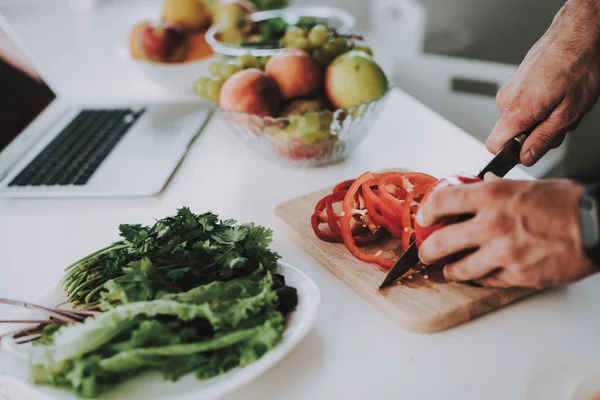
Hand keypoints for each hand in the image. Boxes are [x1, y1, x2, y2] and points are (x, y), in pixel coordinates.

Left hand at [416, 173, 596, 288]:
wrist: (598, 226)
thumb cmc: (567, 203)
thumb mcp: (527, 185)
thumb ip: (498, 188)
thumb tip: (481, 183)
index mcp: (491, 196)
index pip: (440, 202)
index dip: (425, 213)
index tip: (423, 219)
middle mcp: (491, 225)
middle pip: (439, 243)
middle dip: (426, 251)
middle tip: (425, 253)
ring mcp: (502, 254)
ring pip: (458, 270)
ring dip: (450, 271)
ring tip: (448, 269)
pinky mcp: (517, 276)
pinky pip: (486, 282)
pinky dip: (479, 279)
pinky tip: (478, 275)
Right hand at [486, 0, 599, 166]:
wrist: (578, 33)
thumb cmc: (578, 65)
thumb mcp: (569, 113)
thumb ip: (544, 139)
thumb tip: (526, 157)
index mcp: (516, 111)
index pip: (494, 146)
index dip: (511, 154)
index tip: (529, 150)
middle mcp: (506, 100)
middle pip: (512, 134)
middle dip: (537, 133)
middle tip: (562, 118)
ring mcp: (510, 89)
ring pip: (521, 118)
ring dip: (543, 117)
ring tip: (563, 101)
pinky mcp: (516, 82)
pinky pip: (524, 103)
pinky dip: (542, 103)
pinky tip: (558, 91)